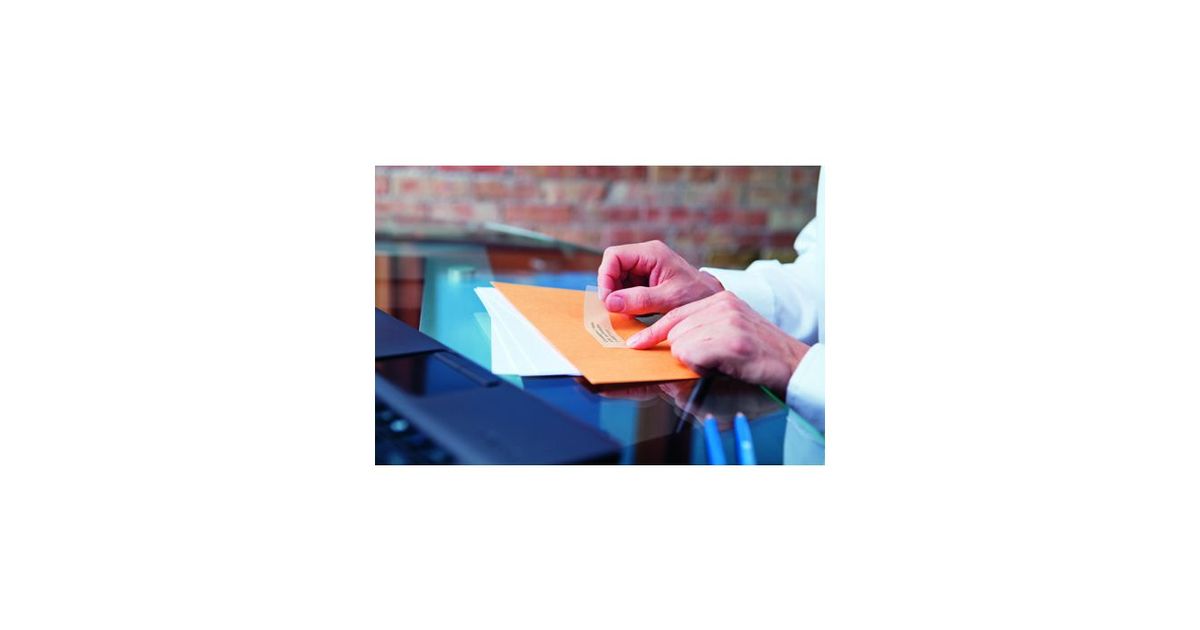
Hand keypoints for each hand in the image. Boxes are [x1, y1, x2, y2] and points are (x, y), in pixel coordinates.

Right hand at [597, 240, 723, 314]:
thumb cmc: (697, 296)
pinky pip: (626, 288)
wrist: (713, 300)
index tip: (608, 300)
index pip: (614, 256)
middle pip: (613, 267)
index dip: (606, 277)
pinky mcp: (646, 280)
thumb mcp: (668, 299)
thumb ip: (639, 299)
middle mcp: (646, 256)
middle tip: (616, 309)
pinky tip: (638, 310)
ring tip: (631, 311)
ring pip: (617, 279)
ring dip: (619, 296)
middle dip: (611, 289)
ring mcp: (645, 267)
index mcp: (651, 253)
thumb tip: (610, 302)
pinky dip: (627, 301)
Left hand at [626, 291, 809, 395]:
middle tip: (708, 361)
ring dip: (693, 362)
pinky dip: (700, 367)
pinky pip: (692, 355)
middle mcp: (722, 304)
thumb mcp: (732, 331)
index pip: (675, 314)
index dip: (654, 332)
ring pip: (681, 344)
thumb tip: (672, 344)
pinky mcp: (731, 340)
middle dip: (681, 352)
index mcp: (721, 299)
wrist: (794, 364)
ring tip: (720, 363)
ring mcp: (727, 321)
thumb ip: (704, 330)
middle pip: (675, 331)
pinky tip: (722, 366)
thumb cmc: (761, 353)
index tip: (637, 344)